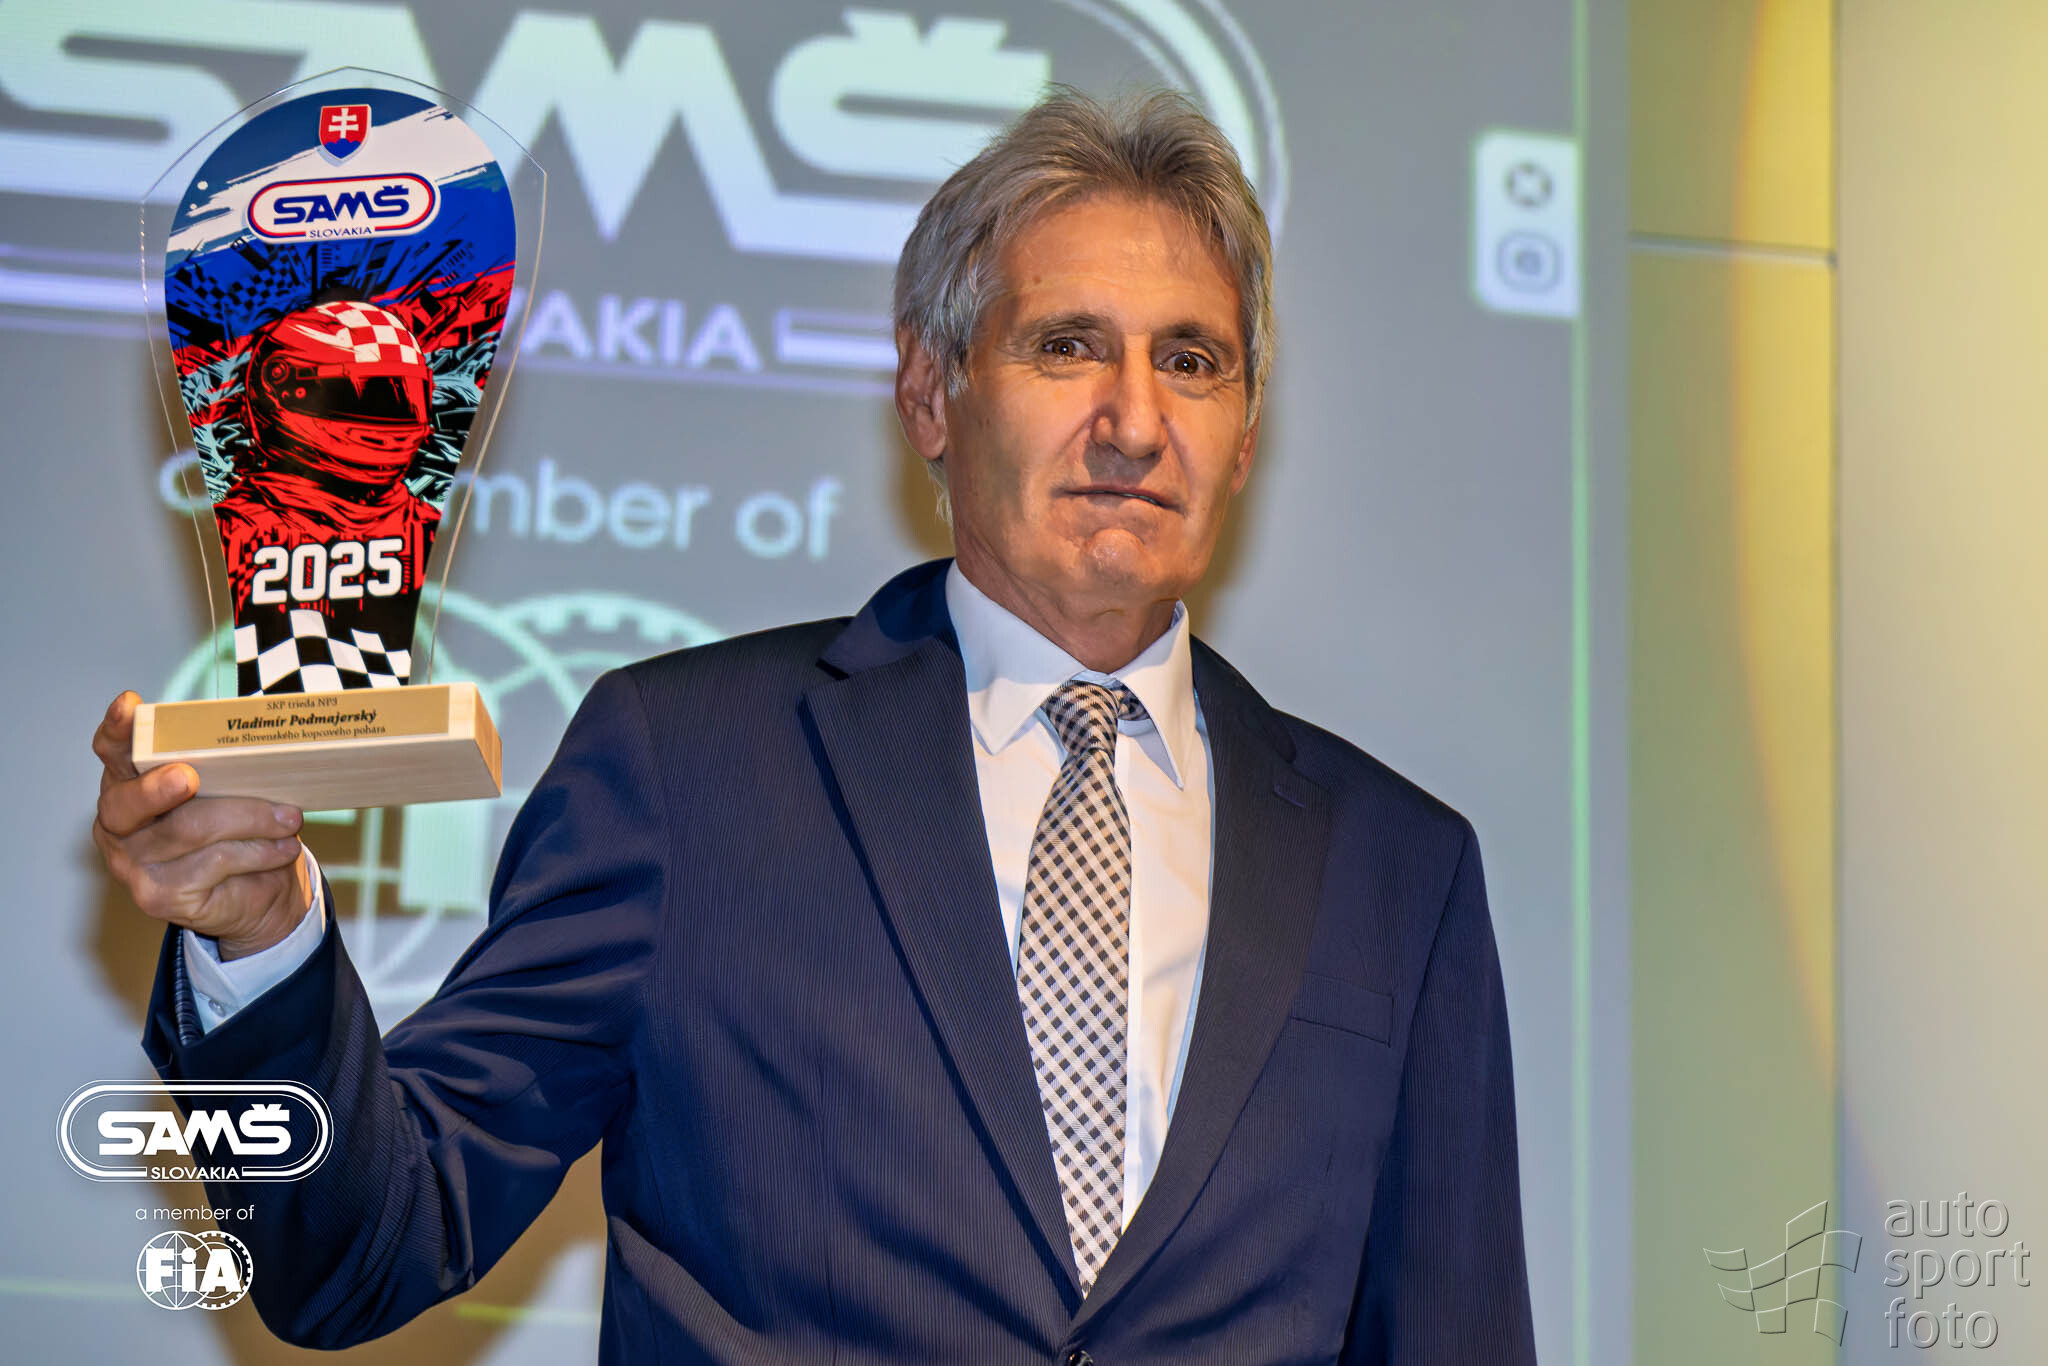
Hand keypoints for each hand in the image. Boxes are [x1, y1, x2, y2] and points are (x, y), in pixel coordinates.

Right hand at [91, 691, 312, 959]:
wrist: (257, 893)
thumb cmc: (237, 828)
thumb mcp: (229, 790)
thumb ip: (223, 766)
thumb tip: (261, 742)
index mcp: (127, 784)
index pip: (111, 751)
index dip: (116, 729)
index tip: (130, 705)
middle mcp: (118, 824)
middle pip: (130, 801)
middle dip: (159, 787)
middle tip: (188, 778)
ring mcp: (134, 865)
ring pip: (189, 830)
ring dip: (250, 819)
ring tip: (290, 818)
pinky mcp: (161, 896)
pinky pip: (215, 863)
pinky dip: (258, 851)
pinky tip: (283, 847)